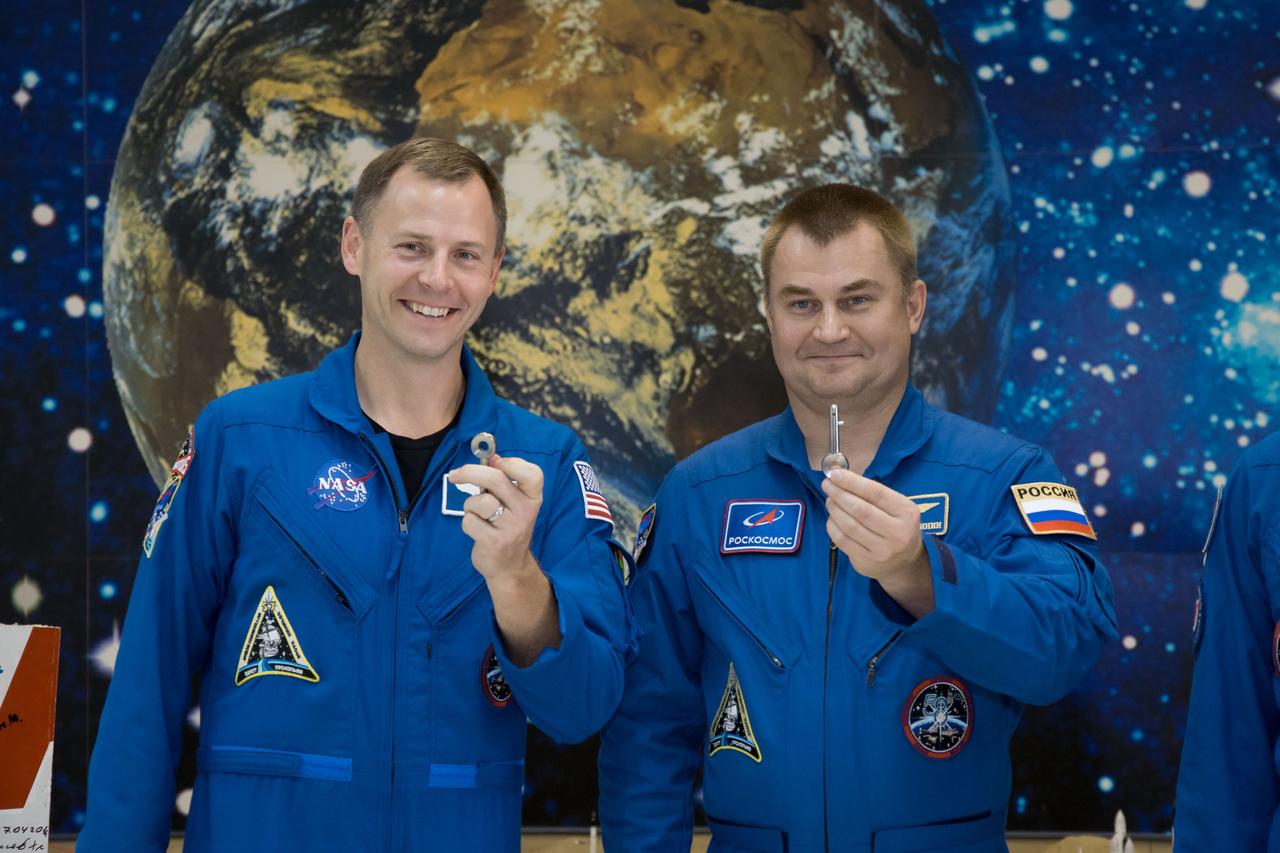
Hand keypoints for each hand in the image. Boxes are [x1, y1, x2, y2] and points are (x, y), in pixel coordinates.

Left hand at [447, 454, 559, 665]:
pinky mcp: (494, 542)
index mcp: (533, 498)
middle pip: (496, 479)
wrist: (510, 567)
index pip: (531, 472)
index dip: (511, 463)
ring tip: (478, 516)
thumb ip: (504, 479)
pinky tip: (478, 531)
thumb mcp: (513, 503)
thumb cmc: (508, 527)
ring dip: (470, 506)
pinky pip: (469, 521)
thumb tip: (492, 457)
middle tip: (455, 475)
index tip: (494, 463)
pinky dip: (468, 523)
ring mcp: (512, 528)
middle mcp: (526, 511)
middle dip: (470, 473)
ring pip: (479, 501)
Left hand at [822, 469, 934, 617]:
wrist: (904, 562)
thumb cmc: (896, 526)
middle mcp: (897, 533)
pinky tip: (831, 518)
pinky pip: (843, 541)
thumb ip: (873, 494)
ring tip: (829, 500)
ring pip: (849, 526)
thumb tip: (840, 477)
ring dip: (834, 509)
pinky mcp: (866, 563)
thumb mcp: (896, 507)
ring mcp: (882, 551)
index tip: (835, 474)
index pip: (876, 493)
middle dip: (839, 494)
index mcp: (906, 513)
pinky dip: (832, 526)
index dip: (852, 482)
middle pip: (860, 510)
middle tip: (827, 485)